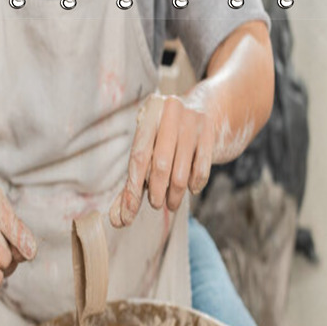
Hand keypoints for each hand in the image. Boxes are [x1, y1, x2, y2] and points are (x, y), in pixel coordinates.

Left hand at [109, 93, 214, 227]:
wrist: (208, 106)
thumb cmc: (169, 136)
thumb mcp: (149, 148)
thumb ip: (133, 182)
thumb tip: (117, 218)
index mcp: (149, 115)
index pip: (138, 158)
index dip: (132, 191)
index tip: (127, 217)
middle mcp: (170, 113)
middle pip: (160, 165)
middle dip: (157, 193)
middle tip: (156, 204)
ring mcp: (192, 121)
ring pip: (182, 173)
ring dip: (175, 195)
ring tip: (172, 203)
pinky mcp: (209, 132)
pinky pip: (201, 170)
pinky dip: (195, 185)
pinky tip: (191, 189)